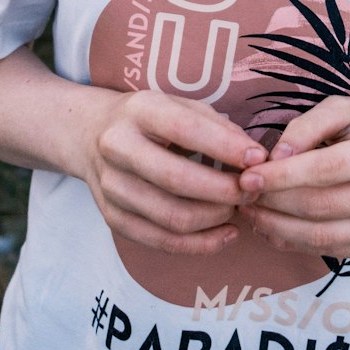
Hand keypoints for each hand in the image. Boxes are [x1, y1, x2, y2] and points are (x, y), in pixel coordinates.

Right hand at [80, 88, 267, 255]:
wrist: (90, 134)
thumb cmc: (150, 119)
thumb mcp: (179, 105)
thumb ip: (216, 127)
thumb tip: (255, 158)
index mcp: (139, 110)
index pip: (185, 129)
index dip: (225, 147)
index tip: (259, 159)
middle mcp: (117, 147)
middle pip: (177, 180)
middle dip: (225, 190)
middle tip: (254, 190)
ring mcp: (111, 187)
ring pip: (172, 217)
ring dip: (216, 218)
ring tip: (240, 208)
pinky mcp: (112, 218)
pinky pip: (161, 241)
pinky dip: (200, 244)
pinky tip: (226, 233)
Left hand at [236, 99, 349, 259]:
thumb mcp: (347, 108)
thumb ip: (308, 125)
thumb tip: (275, 156)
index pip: (327, 169)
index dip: (283, 177)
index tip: (248, 177)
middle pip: (322, 208)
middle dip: (274, 204)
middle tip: (241, 196)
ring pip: (323, 237)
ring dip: (278, 228)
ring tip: (251, 213)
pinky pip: (331, 252)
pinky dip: (294, 243)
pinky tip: (273, 227)